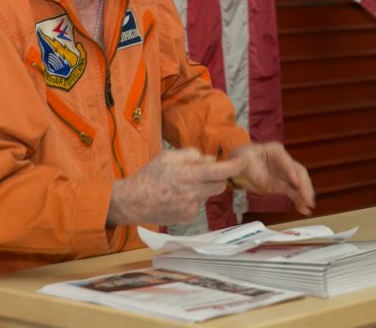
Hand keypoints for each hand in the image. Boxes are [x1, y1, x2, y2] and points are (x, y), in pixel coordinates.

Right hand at [106, 148, 242, 225]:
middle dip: (217, 177)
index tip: (242, 161)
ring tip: (182, 185)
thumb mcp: (168, 156)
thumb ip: (192, 155)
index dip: (235, 166)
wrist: (132, 202)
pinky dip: (193, 199)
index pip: (219, 171)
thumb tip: (211, 160)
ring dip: (203, 188)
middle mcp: (192, 194)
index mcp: (188, 176)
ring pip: (208, 195)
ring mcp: (191, 209)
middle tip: (204, 172)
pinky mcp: (188, 218)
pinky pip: (198, 205)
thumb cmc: (149, 176)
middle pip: (220, 185)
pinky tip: (177, 197)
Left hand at [228, 142, 314, 215]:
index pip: (286, 161)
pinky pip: (294, 193)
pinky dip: (299, 201)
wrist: (238, 171)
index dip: (291, 171)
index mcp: (275, 151)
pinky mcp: (283, 186)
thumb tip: (233, 165)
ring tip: (309, 205)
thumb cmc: (240, 160)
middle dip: (304, 185)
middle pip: (298, 172)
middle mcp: (284, 161)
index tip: (296, 183)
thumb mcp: (238, 160)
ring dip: (305, 194)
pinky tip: (304, 210)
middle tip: (307, 198)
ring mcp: (285, 175)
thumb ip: (238, 164)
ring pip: (300, 184)